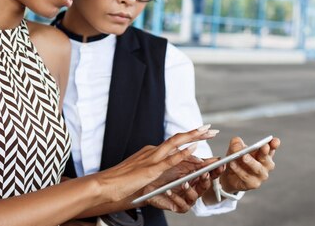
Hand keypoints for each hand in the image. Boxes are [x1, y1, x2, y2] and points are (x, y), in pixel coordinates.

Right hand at [95, 125, 218, 203]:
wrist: (103, 186)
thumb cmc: (119, 186)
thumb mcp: (141, 178)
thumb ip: (154, 176)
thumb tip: (166, 179)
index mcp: (150, 153)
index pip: (173, 143)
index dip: (189, 139)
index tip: (202, 135)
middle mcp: (151, 152)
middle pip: (177, 139)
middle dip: (196, 133)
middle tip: (211, 129)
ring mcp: (150, 159)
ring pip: (175, 143)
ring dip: (192, 137)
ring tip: (207, 132)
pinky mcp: (149, 169)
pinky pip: (168, 160)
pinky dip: (182, 154)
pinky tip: (193, 149)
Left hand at [144, 153, 223, 212]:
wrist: (146, 184)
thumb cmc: (162, 172)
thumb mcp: (177, 163)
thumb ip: (190, 161)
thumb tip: (204, 159)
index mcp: (195, 175)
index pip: (209, 172)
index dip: (216, 169)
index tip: (221, 163)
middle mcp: (193, 187)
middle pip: (205, 184)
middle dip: (207, 179)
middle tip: (205, 173)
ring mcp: (187, 197)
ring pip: (195, 196)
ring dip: (190, 189)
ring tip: (184, 183)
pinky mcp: (178, 206)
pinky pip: (181, 205)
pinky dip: (175, 197)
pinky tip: (169, 191)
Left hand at [219, 136, 279, 193]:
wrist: (229, 175)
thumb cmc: (236, 159)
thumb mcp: (234, 148)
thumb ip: (236, 144)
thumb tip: (238, 146)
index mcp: (264, 154)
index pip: (271, 148)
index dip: (274, 144)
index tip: (275, 141)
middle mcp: (266, 165)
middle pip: (266, 159)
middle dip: (265, 152)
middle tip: (263, 146)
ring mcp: (261, 176)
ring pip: (257, 169)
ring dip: (251, 162)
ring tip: (243, 156)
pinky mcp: (253, 184)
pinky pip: (246, 176)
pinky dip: (239, 170)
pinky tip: (232, 164)